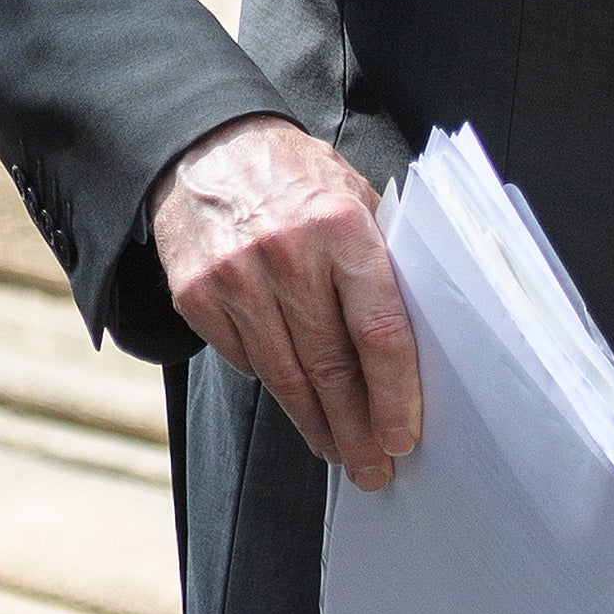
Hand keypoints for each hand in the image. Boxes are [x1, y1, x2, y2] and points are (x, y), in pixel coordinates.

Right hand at [150, 115, 420, 491]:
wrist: (203, 145)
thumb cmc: (293, 177)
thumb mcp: (351, 196)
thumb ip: (381, 260)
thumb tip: (417, 345)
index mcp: (340, 227)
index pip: (378, 330)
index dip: (395, 394)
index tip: (404, 436)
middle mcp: (286, 254)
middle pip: (331, 368)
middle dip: (357, 429)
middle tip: (373, 467)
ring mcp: (235, 278)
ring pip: (285, 377)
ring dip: (315, 424)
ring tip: (337, 449)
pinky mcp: (197, 295)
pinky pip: (244, 361)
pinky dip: (272, 381)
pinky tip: (292, 391)